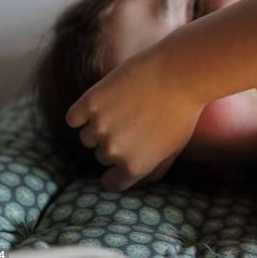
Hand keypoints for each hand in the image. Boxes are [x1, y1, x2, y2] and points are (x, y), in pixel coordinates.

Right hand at [65, 45, 202, 191]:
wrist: (180, 73)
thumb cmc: (183, 111)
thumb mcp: (174, 149)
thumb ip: (154, 170)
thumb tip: (140, 181)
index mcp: (134, 167)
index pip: (111, 184)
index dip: (116, 172)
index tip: (120, 159)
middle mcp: (114, 151)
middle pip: (101, 156)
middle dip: (113, 143)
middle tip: (132, 123)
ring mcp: (100, 126)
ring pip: (86, 136)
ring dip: (98, 126)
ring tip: (121, 109)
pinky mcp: (90, 102)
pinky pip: (73, 118)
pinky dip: (82, 112)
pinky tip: (100, 103)